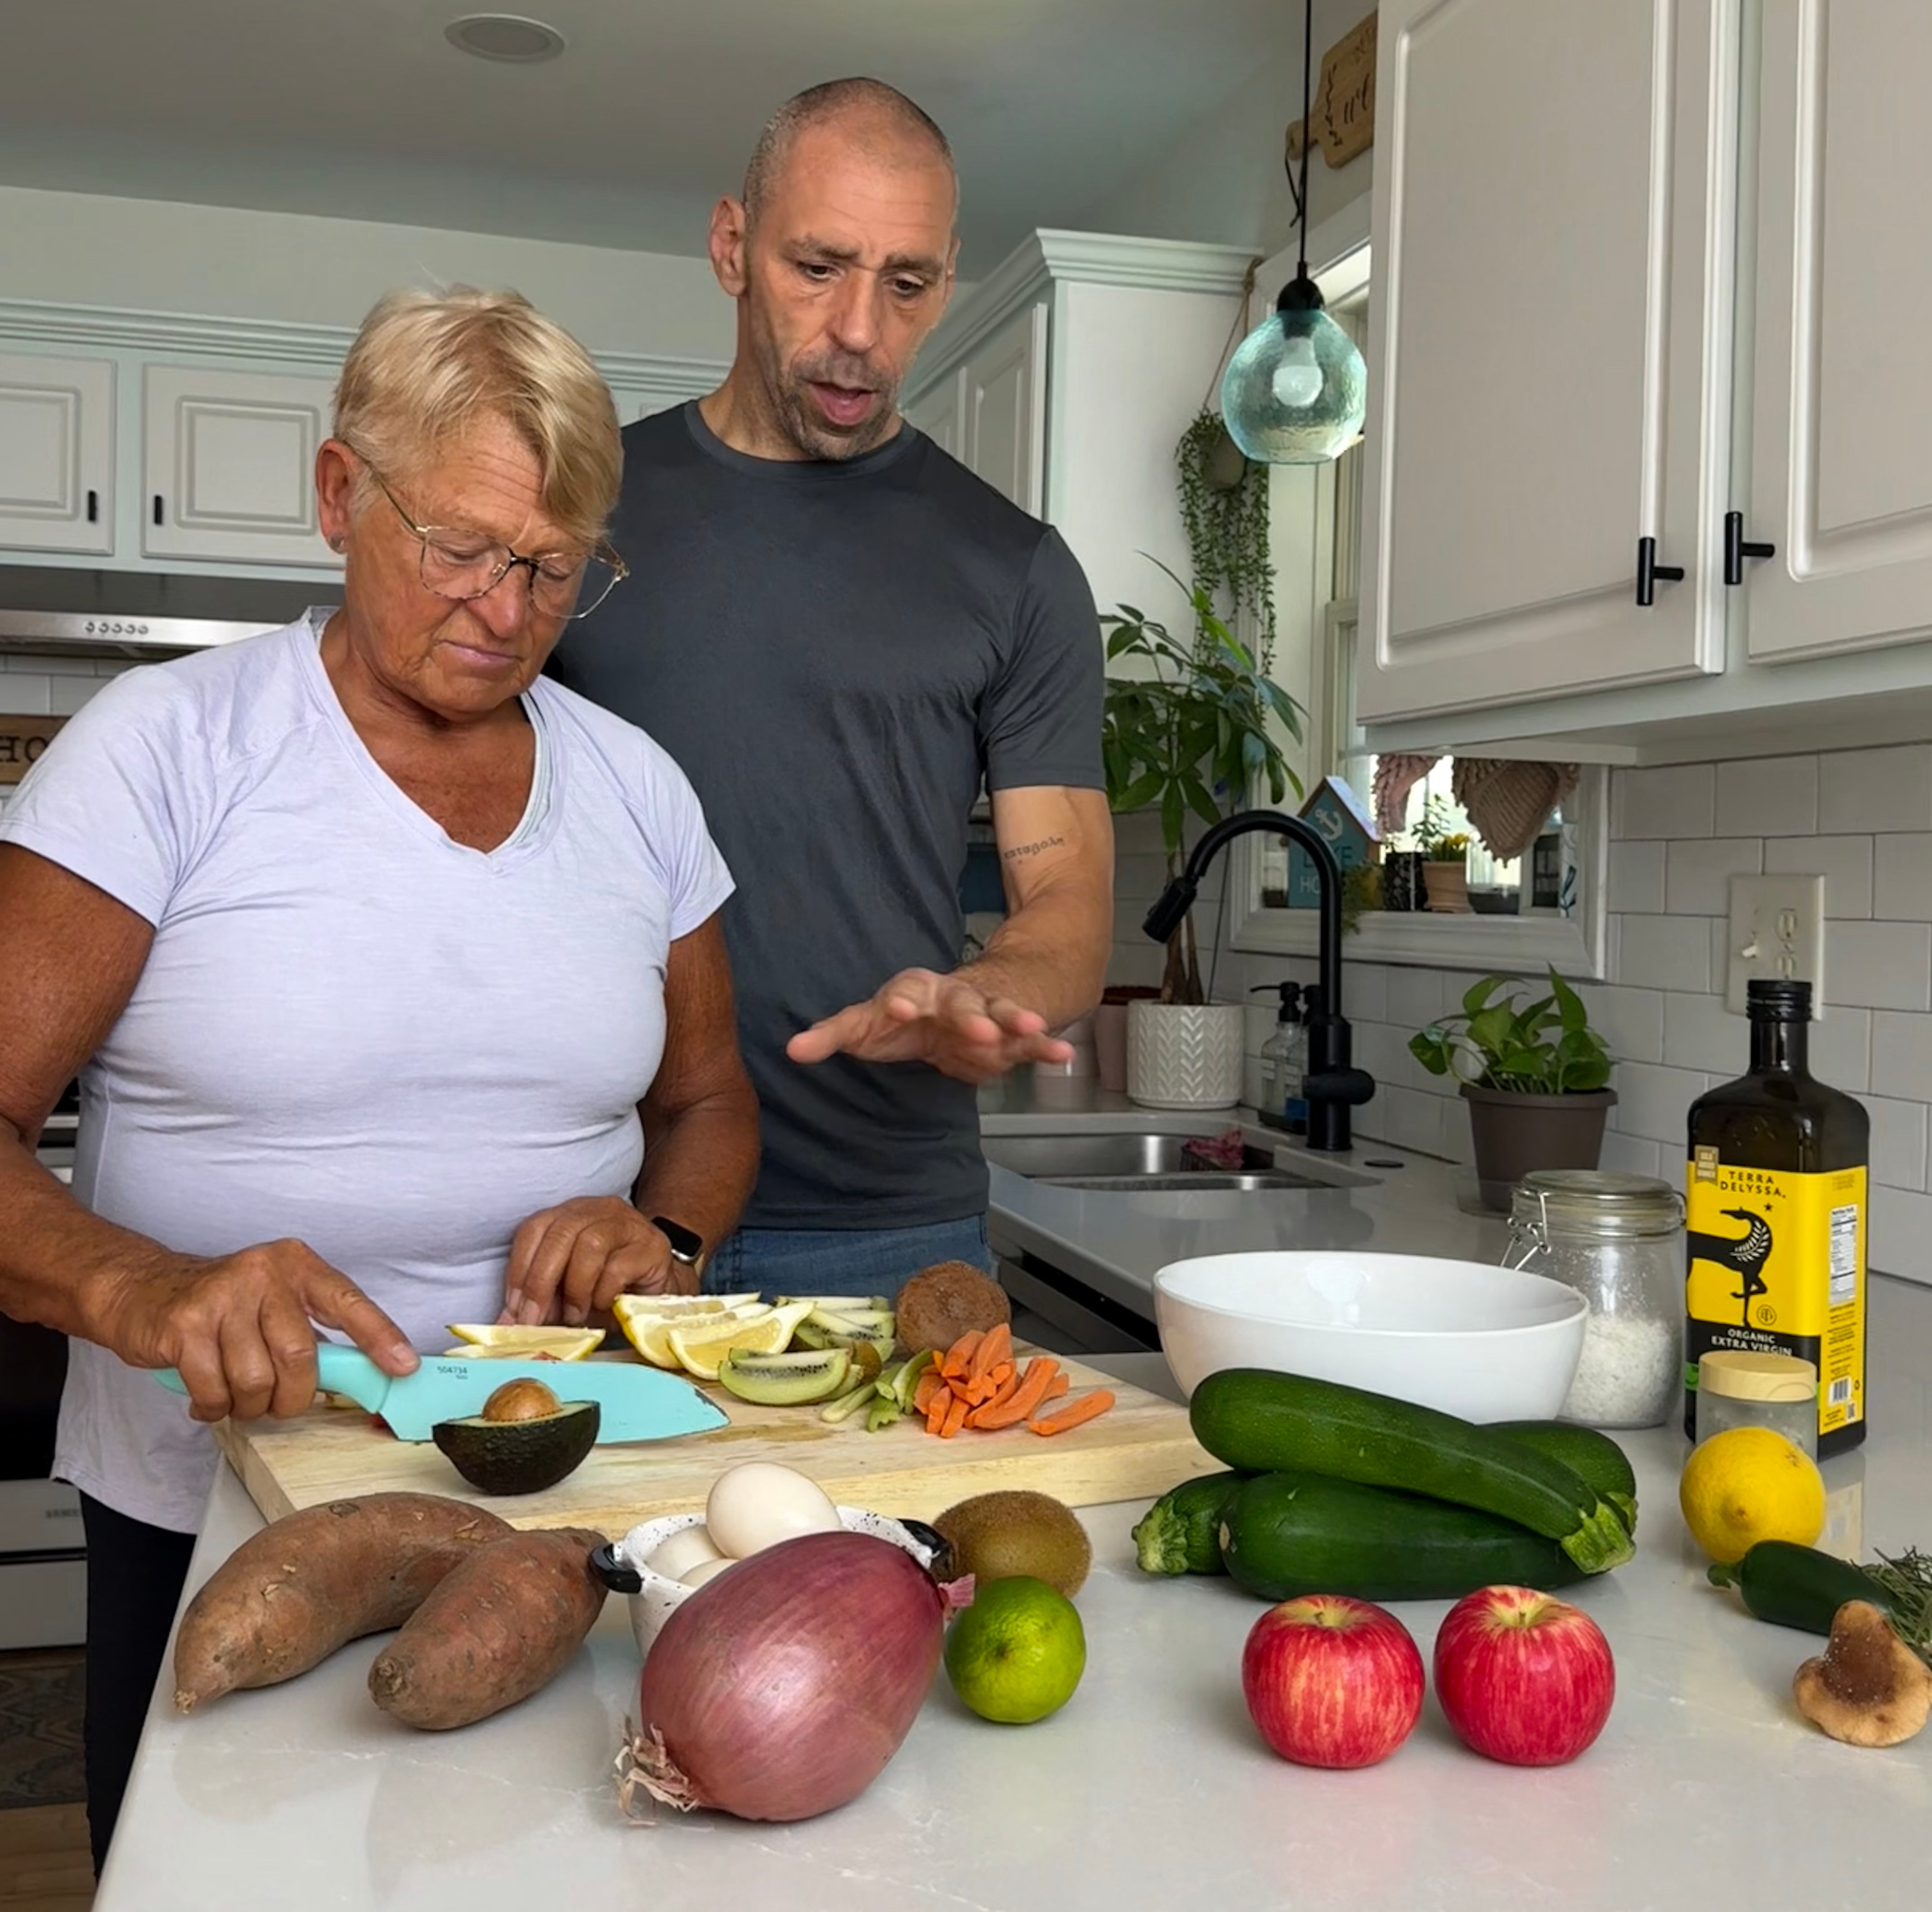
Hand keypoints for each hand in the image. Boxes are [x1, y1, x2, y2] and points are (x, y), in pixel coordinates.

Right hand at [101, 1239, 415, 1425]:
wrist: (142, 1289)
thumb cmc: (222, 1304)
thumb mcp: (275, 1302)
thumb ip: (314, 1331)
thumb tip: (362, 1375)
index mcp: (296, 1265)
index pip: (349, 1302)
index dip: (380, 1337)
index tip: (403, 1366)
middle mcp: (263, 1273)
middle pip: (299, 1357)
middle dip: (292, 1396)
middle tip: (277, 1402)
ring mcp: (221, 1297)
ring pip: (255, 1380)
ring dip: (248, 1405)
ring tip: (237, 1395)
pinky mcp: (184, 1326)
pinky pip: (214, 1391)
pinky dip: (214, 1406)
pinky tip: (207, 1395)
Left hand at [500, 1198, 689, 1327]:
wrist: (661, 1286)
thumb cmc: (609, 1288)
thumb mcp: (568, 1290)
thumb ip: (542, 1299)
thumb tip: (507, 1323)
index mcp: (570, 1214)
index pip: (534, 1229)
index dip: (518, 1269)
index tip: (512, 1310)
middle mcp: (598, 1210)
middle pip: (559, 1233)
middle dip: (540, 1282)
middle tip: (534, 1320)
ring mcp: (628, 1224)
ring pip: (589, 1244)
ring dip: (575, 1287)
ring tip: (575, 1315)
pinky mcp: (652, 1246)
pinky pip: (618, 1266)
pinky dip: (603, 1293)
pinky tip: (603, 1306)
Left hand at [785, 968, 1073, 1084]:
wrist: (958, 1011)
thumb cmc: (906, 1019)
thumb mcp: (867, 1026)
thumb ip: (834, 1035)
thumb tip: (791, 1050)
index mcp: (914, 992)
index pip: (906, 991)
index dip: (903, 1000)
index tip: (899, 1010)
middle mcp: (953, 998)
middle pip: (962, 1003)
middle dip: (971, 1016)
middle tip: (980, 1032)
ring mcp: (986, 1014)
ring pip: (1002, 1015)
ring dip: (1017, 1020)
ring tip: (1035, 1027)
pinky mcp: (1011, 1036)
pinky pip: (1030, 1040)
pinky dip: (1046, 1046)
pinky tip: (1063, 1055)